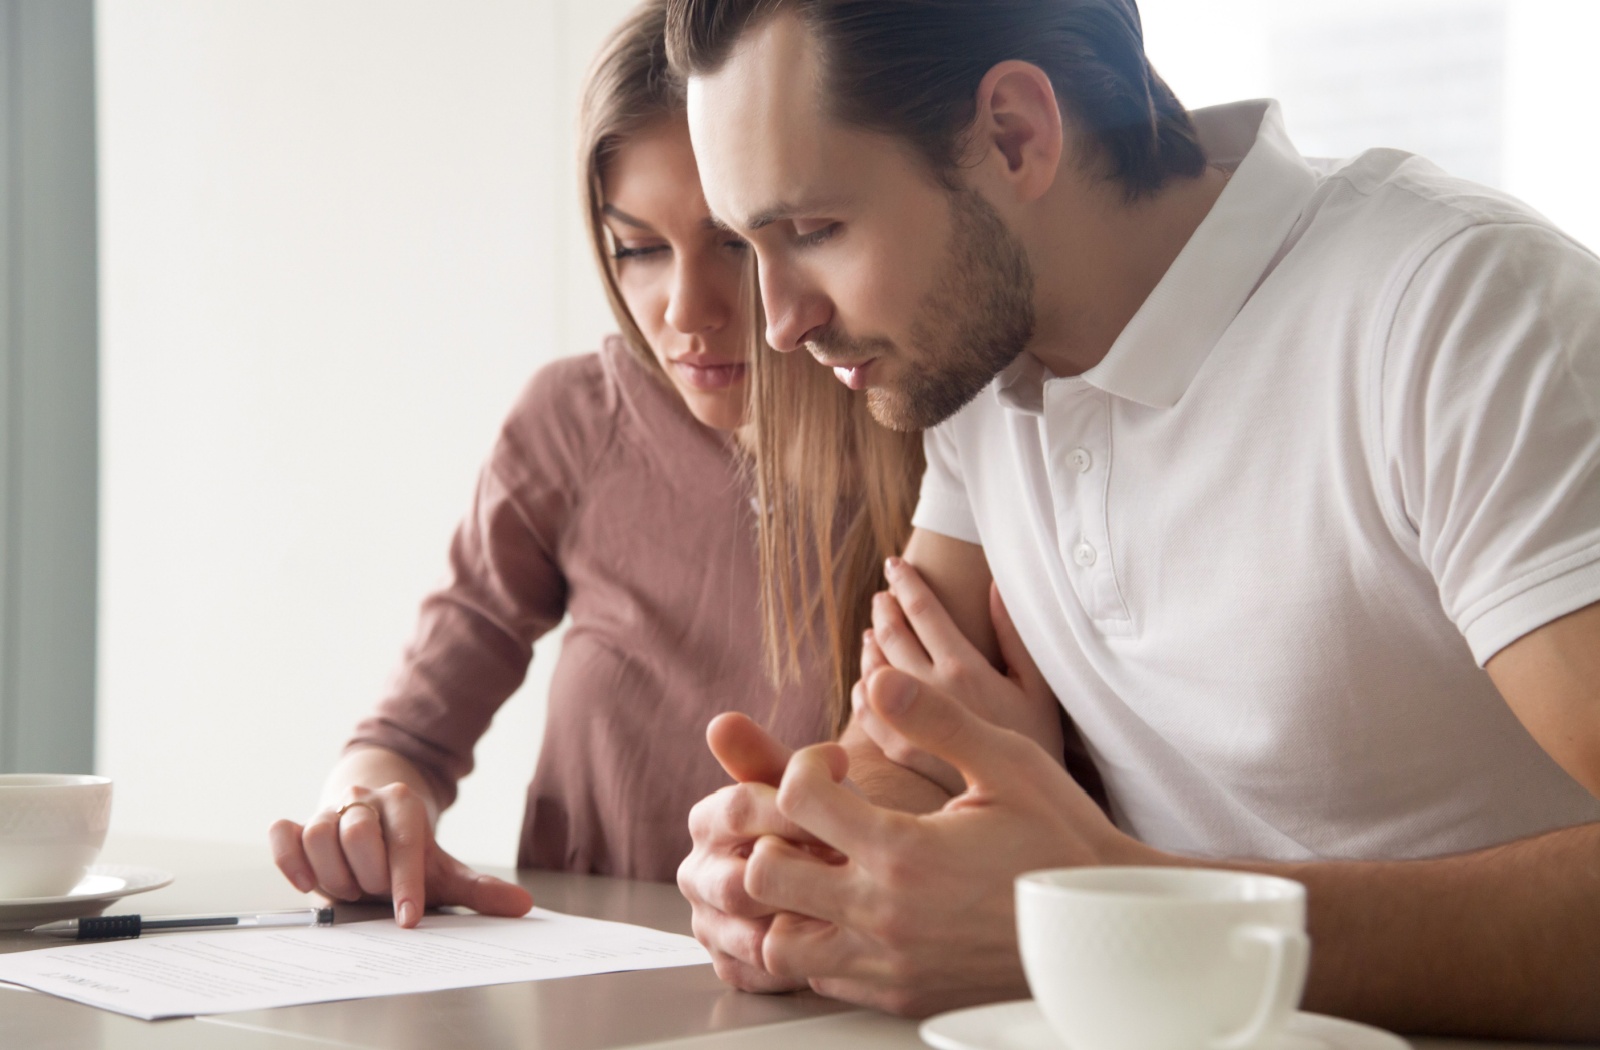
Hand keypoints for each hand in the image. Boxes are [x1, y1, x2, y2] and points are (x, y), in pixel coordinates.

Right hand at [269, 782, 531, 926]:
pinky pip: (283, 833)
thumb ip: (478, 889)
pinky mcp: (298, 821)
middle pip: (357, 832)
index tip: (408, 918)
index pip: (406, 843)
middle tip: (373, 891)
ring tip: (349, 888)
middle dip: (367, 874)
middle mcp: (365, 799)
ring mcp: (328, 808)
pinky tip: (306, 882)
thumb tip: (522, 905)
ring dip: (332, 873)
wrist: (372, 818)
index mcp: (406, 804)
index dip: (406, 883)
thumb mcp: (442, 869)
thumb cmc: (407, 852)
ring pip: (319, 834)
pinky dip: (290, 858)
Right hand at [678, 713, 830, 992]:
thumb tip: (721, 723)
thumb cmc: (826, 823)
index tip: (843, 809)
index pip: (738, 809)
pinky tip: (833, 941)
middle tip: (848, 873)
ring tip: (847, 908)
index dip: (793, 809)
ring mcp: (710, 923)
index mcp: (709, 820)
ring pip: (747, 932)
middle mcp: (699, 872)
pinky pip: (757, 971)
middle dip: (800, 878)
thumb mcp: (806, 785)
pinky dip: (796, 960)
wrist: (847, 873)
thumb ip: (768, 756)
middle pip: (737, 881)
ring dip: (801, 921)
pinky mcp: (730, 964)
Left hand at [749, 668, 1159, 1016]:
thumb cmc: (1059, 837)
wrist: (1109, 926)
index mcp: (904, 851)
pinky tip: (849, 906)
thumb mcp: (1007, 763)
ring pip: (778, 942)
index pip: (797, 799)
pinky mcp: (900, 995)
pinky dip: (816, 940)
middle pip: (765, 875)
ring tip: (822, 865)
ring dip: (784, 899)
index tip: (834, 766)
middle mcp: (884, 915)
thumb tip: (878, 678)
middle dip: (772, 834)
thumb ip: (936, 720)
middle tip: (810, 818)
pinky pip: (820, 977)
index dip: (804, 766)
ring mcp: (888, 964)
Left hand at [854, 558, 1064, 792]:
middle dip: (885, 609)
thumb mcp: (1038, 689)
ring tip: (874, 630)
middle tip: (883, 596)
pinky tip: (866, 682)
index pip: (923, 612)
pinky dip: (862, 690)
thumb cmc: (1043, 749)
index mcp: (965, 671)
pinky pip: (866, 715)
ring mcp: (909, 728)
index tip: (894, 565)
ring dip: (871, 644)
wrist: (1030, 815)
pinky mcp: (901, 756)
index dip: (906, 583)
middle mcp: (931, 695)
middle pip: (891, 636)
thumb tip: (994, 587)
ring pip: (872, 672)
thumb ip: (1013, 636)